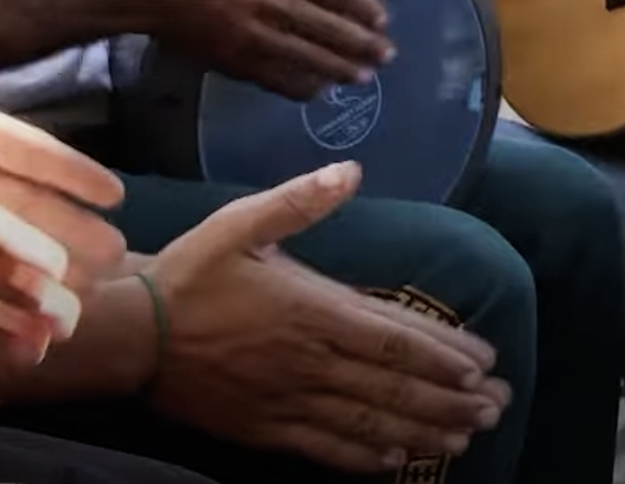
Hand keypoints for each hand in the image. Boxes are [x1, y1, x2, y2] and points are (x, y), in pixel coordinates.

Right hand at [133, 0, 396, 100]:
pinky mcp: (230, 59)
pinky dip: (299, 85)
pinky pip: (273, 78)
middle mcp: (270, 1)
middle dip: (361, 44)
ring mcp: (251, 34)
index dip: (361, 8)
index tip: (383, 20)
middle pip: (327, 29)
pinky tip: (318, 91)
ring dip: (339, 69)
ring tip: (363, 77)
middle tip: (387, 56)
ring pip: (306, 57)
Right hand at [148, 162, 509, 473]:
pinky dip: (364, 457)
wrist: (129, 334)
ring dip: (422, 430)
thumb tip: (351, 170)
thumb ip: (300, 201)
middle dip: (450, 398)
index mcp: (312, 310)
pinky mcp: (265, 429)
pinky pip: (325, 447)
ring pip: (369, 421)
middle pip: (394, 385)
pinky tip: (396, 462)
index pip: (393, 336)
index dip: (443, 353)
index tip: (484, 365)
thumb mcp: (241, 224)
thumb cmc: (190, 274)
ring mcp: (289, 400)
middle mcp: (310, 360)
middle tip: (496, 407)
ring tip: (466, 436)